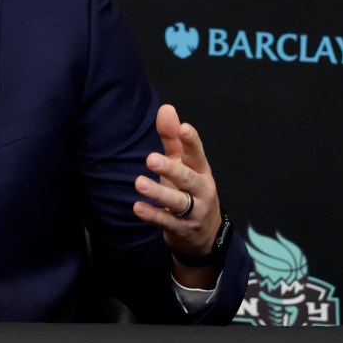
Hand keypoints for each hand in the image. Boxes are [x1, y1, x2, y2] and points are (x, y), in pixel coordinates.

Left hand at [133, 104, 222, 286]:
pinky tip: (137, 207)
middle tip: (151, 159)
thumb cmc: (189, 189)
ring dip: (158, 192)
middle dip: (170, 169)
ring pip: (177, 201)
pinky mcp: (181, 229)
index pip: (197, 154)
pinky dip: (152, 215)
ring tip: (139, 183)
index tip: (184, 128)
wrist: (205, 234)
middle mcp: (200, 190)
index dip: (191, 141)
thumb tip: (166, 107)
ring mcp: (193, 212)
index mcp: (200, 170)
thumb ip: (172, 138)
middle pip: (187, 178)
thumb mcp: (183, 163)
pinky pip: (166, 222)